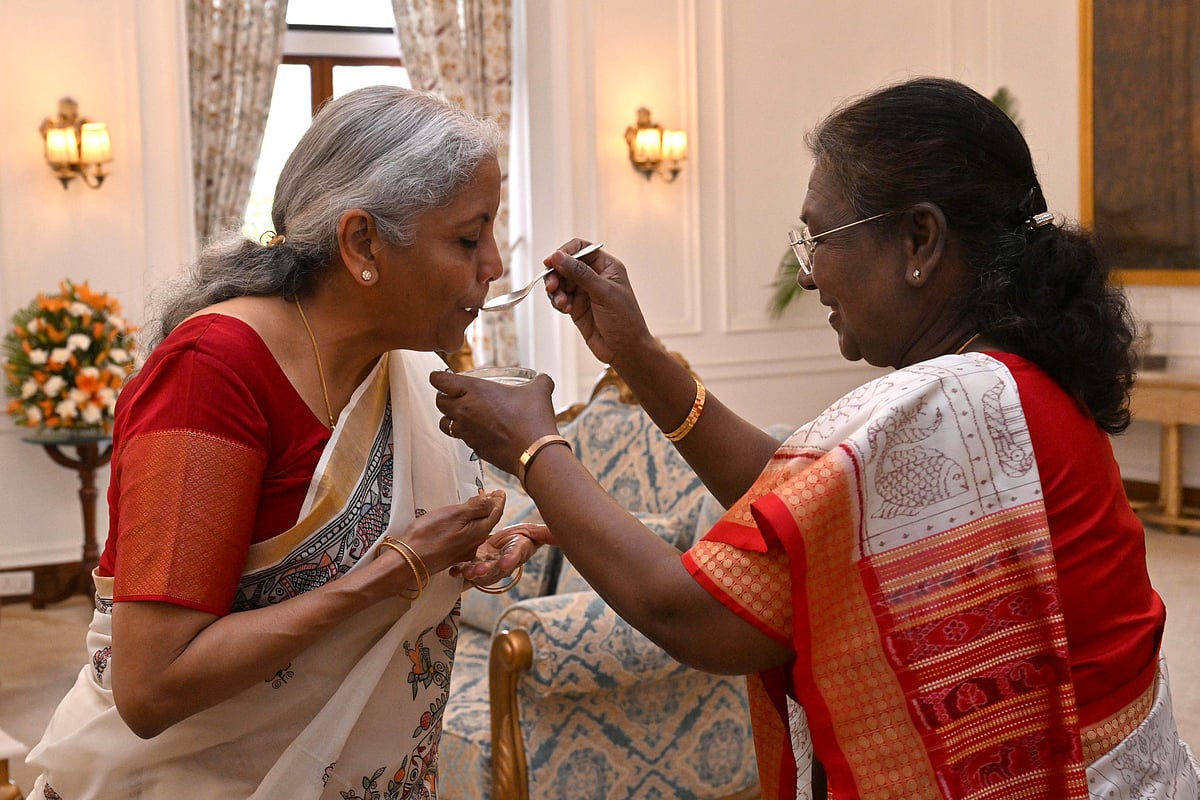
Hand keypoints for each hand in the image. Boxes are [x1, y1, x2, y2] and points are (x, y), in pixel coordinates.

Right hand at [378, 491, 505, 590]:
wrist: (409, 561)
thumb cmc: (430, 535)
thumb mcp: (456, 514)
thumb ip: (476, 507)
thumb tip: (493, 499)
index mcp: (479, 532)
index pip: (495, 513)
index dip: (498, 501)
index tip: (500, 491)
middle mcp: (475, 544)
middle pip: (488, 522)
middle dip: (491, 508)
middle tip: (492, 496)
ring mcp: (463, 551)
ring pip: (477, 530)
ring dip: (480, 517)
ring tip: (478, 506)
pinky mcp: (451, 555)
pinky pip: (466, 537)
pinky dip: (469, 526)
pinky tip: (462, 523)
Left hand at [430, 371, 559, 477]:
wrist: (535, 452)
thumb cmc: (533, 419)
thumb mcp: (539, 392)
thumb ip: (540, 381)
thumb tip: (544, 379)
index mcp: (475, 391)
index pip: (441, 382)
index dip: (436, 378)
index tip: (437, 377)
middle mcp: (465, 411)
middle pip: (439, 402)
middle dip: (442, 397)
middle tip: (450, 394)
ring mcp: (467, 432)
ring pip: (444, 423)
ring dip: (448, 417)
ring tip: (458, 414)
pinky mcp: (474, 448)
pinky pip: (461, 439)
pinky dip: (464, 434)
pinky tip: (477, 431)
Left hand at [452, 523, 554, 583]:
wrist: (508, 544)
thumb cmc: (521, 538)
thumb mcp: (533, 532)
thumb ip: (544, 535)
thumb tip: (559, 536)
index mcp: (517, 553)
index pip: (515, 556)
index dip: (510, 560)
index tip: (505, 562)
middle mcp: (503, 563)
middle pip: (495, 569)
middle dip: (486, 571)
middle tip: (478, 570)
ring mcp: (490, 565)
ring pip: (481, 572)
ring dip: (473, 572)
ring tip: (465, 571)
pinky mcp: (478, 564)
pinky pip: (469, 569)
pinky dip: (461, 570)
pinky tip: (455, 570)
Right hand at [541, 239, 653, 365]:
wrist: (624, 350)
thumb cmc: (625, 321)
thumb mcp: (603, 293)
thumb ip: (580, 273)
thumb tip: (559, 256)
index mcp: (606, 266)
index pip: (581, 248)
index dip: (564, 253)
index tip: (551, 262)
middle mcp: (594, 276)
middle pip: (566, 265)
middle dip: (556, 274)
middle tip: (552, 287)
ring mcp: (584, 291)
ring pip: (560, 281)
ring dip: (556, 290)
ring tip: (561, 302)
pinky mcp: (576, 306)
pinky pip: (559, 297)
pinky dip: (558, 301)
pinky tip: (565, 308)